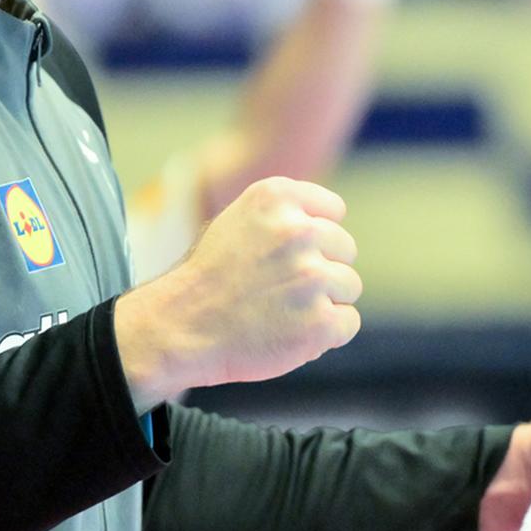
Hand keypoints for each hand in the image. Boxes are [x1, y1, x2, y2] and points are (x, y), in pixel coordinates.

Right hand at [115, 177, 360, 408]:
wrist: (181, 327)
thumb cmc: (210, 276)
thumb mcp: (238, 220)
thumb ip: (284, 214)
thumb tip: (331, 222)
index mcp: (275, 197)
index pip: (333, 211)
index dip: (313, 236)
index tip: (286, 255)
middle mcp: (297, 230)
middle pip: (344, 248)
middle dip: (320, 268)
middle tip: (280, 288)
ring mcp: (311, 276)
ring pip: (349, 286)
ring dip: (323, 301)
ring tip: (282, 310)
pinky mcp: (321, 321)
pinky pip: (348, 323)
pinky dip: (326, 333)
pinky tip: (291, 331)